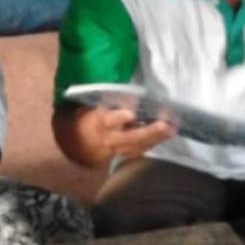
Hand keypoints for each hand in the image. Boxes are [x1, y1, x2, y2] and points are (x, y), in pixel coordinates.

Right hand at [54, 104, 174, 165]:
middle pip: (129, 137)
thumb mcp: (85, 105)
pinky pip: (137, 150)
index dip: (118, 118)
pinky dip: (151, 143)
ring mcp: (114, 149)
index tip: (131, 113)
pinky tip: (164, 137)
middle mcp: (107, 138)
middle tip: (164, 125)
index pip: (107, 120)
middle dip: (148, 132)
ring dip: (155, 139)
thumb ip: (104, 99)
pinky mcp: (120, 154)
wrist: (73, 144)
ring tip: (171, 130)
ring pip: (136, 146)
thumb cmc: (82, 118)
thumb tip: (123, 90)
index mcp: (96, 123)